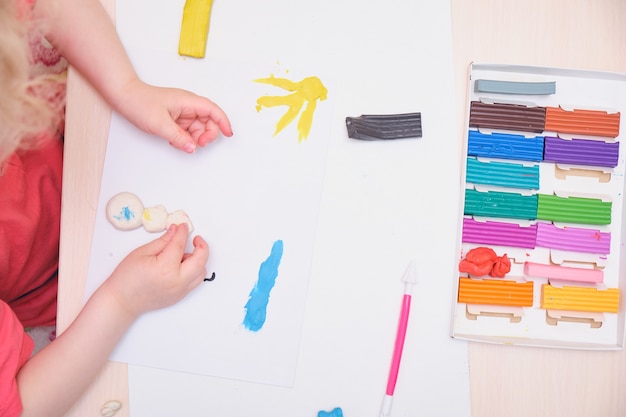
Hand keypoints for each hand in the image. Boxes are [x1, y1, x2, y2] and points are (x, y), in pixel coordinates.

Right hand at [103, 223, 208, 318]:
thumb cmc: (127, 278)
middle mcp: (177, 281)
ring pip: (201, 272)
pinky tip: (182, 265)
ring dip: (198, 260)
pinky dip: (194, 270)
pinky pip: (195, 281)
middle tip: (196, 238)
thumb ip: (162, 241)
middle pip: (200, 259)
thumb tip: (174, 231)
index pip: (180, 244)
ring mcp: (180, 290)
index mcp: (165, 268)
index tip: (182, 227)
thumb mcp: (142, 253)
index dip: (182, 232)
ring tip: (184, 255)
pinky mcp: (180, 296)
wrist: (122, 301)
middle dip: (202, 246)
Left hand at [115, 79, 232, 152]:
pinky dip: (185, 139)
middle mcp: (188, 106)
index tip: (228, 134)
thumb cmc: (140, 102)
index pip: (213, 110)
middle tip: (198, 144)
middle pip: (209, 121)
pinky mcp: (176, 119)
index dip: (223, 122)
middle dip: (207, 134)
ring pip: (198, 128)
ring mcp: (183, 113)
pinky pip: (188, 131)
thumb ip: (178, 137)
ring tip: (182, 143)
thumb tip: (193, 147)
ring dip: (194, 139)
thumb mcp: (160, 123)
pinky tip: (175, 140)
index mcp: (188, 101)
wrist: (124, 97)